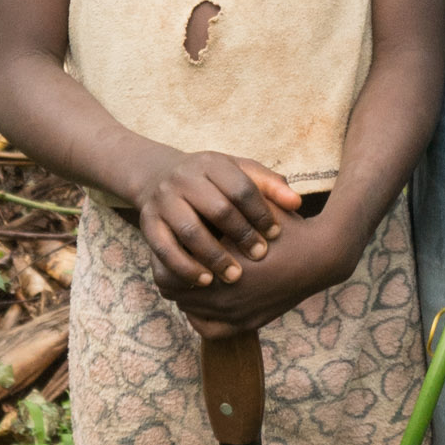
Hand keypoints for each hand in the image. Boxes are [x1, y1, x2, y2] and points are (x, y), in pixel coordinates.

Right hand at [133, 149, 303, 299]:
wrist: (159, 177)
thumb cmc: (212, 182)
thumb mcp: (238, 173)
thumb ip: (269, 185)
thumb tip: (296, 203)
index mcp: (211, 163)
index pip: (241, 187)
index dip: (261, 211)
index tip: (276, 234)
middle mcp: (184, 179)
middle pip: (217, 209)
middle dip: (242, 235)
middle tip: (260, 256)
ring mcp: (163, 201)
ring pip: (191, 231)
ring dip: (215, 257)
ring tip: (235, 276)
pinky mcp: (147, 223)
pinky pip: (165, 250)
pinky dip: (186, 268)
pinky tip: (205, 281)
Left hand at [173, 204, 362, 334]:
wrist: (323, 257)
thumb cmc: (287, 228)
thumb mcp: (254, 210)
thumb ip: (223, 206)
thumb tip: (191, 199)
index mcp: (221, 267)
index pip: (168, 269)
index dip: (168, 254)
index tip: (174, 241)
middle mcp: (225, 297)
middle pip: (173, 292)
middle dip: (174, 272)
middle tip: (178, 255)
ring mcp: (236, 315)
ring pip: (187, 309)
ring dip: (186, 293)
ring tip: (193, 272)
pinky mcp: (247, 325)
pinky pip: (208, 328)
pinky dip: (201, 315)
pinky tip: (207, 297)